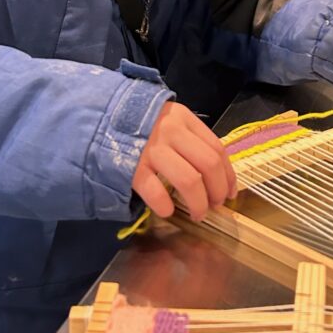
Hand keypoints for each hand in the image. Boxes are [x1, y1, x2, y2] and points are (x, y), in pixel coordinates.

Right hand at [132, 102, 236, 220]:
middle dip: (217, 191)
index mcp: (184, 119)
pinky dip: (165, 206)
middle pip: (208, 165)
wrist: (102, 119)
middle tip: (215, 206)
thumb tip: (217, 175)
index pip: (217, 149)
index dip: (228, 176)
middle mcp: (171, 131)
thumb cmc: (143, 126)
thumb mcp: (170, 122)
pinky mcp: (132, 167)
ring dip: (198, 203)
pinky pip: (155, 191)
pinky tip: (168, 211)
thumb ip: (191, 140)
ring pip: (189, 180)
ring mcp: (151, 149)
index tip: (230, 194)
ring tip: (198, 214)